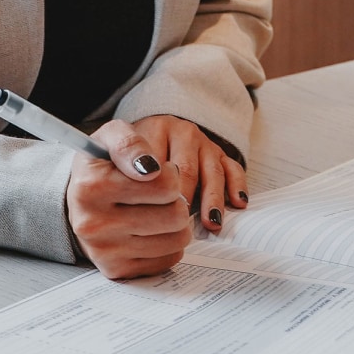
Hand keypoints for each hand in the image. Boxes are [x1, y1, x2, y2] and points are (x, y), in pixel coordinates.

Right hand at [66, 118, 192, 278]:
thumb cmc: (102, 166)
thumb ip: (130, 142)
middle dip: (175, 200)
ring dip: (176, 222)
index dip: (169, 174)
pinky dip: (168, 243)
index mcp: (90, 187)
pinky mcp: (118, 270)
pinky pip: (170, 258)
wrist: (79, 201)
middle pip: (175, 215)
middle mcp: (93, 224)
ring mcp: (105, 251)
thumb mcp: (111, 137)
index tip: (156, 171)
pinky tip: (151, 230)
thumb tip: (151, 167)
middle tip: (160, 194)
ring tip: (157, 210)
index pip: (164, 184)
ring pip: (177, 239)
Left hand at [131, 113, 248, 230]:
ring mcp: (204, 144)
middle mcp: (183, 133)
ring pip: (213, 171)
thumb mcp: (114, 150)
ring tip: (212, 223)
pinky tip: (238, 204)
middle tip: (180, 224)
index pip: (159, 160)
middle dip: (185, 199)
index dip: (157, 189)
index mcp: (156, 129)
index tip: (154, 211)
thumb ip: (122, 161)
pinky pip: (233, 168)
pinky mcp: (220, 155)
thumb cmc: (126, 156)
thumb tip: (141, 182)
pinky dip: (238, 186)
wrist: (142, 141)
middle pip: (187, 169)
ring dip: (213, 199)